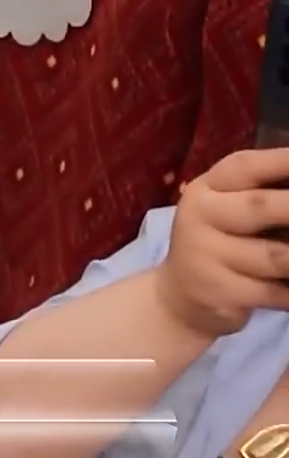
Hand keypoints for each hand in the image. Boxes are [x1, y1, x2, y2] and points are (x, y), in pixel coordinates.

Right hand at [157, 148, 288, 337]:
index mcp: (207, 188)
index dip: (284, 162)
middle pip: (261, 206)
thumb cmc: (221, 241)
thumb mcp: (230, 209)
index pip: (247, 166)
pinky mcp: (219, 292)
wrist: (179, 295)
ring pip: (277, 257)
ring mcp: (205, 255)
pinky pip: (276, 292)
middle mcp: (200, 215)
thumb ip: (266, 193)